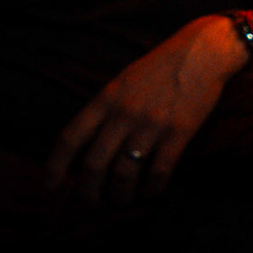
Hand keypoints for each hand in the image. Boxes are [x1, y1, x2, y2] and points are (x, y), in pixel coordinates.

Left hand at [46, 14, 246, 204]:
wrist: (203, 51)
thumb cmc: (160, 67)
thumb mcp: (122, 81)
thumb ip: (104, 110)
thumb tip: (85, 145)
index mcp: (106, 99)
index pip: (70, 139)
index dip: (55, 167)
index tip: (50, 187)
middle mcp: (124, 113)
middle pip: (94, 164)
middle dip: (87, 191)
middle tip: (90, 201)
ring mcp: (152, 123)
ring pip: (124, 173)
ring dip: (119, 194)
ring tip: (121, 199)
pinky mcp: (179, 132)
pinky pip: (159, 171)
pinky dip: (151, 189)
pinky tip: (150, 192)